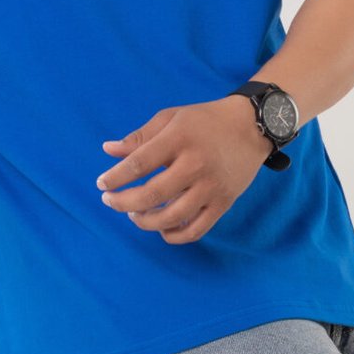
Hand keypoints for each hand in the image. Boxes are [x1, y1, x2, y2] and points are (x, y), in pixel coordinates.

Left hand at [96, 96, 272, 243]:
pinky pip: (196, 230)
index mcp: (179, 138)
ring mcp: (212, 187)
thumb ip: (139, 137)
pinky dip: (174, 236)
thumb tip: (107, 150)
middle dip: (123, 202)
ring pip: (172, 217)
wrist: (252, 127)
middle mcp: (196, 164)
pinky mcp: (224, 202)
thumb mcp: (171, 118)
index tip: (101, 184)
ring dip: (145, 221)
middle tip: (109, 201)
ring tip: (133, 214)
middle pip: (152, 195)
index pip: (139, 164)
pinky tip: (160, 228)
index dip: (115, 177)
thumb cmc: (205, 121)